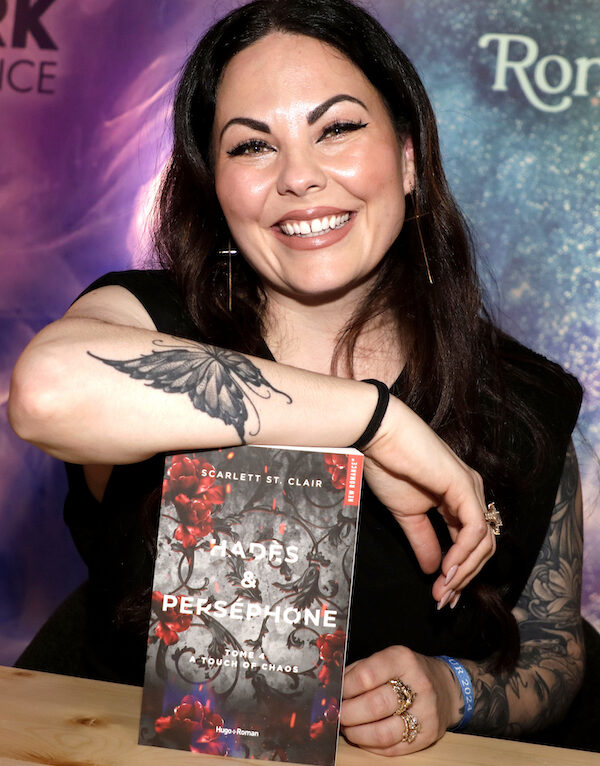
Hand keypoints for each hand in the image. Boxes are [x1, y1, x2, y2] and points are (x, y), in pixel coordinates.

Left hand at [341, 646, 460, 755]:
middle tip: (336, 714)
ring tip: (347, 728)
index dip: (345, 687)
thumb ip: (358, 671)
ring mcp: (425, 714)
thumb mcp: (385, 660)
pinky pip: (392, 749)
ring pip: (383, 733)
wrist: (445, 688)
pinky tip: (363, 737)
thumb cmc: (406, 672)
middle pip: (374, 705)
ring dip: (357, 734)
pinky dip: (370, 746)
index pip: (367, 675)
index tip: (334, 693)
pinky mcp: (427, 737)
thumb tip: (331, 689)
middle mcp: (418, 685)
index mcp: (403, 660)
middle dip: (348, 713)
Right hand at [362, 396, 494, 602]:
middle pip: (482, 546)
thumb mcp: (406, 514)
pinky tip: (447, 569)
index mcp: (458, 499)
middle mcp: (471, 493)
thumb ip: (422, 540)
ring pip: (483, 541)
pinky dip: (463, 554)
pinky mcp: (465, 486)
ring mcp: (471, 489)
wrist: (378, 437)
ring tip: (443, 590)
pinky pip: (474, 530)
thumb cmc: (389, 466)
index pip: (470, 543)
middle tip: (442, 600)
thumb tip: (432, 569)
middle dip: (463, 578)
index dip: (458, 573)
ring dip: (464, 571)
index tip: (440, 597)